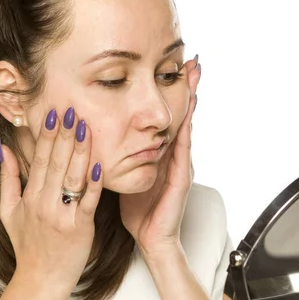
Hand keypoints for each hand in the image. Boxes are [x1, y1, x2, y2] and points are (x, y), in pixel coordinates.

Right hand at [0, 107, 102, 292]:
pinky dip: (93, 182)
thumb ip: (7, 178)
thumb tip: (3, 147)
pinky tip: (99, 163)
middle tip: (73, 110)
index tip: (54, 113)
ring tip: (86, 127)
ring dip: (80, 150)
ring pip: (72, 176)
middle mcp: (44, 203)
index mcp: (28, 197)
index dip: (46, 135)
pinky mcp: (80, 227)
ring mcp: (62, 215)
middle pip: (56, 162)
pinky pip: (88, 200)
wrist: (41, 280)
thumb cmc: (27, 245)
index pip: (39, 159)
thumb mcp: (7, 212)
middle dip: (65, 135)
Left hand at [119, 57, 200, 257]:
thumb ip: (123, 156)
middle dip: (187, 88)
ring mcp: (180, 165)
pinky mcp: (181, 179)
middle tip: (192, 62)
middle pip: (181, 115)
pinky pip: (183, 152)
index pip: (168, 116)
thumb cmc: (139, 210)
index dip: (171, 93)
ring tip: (195, 78)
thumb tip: (103, 137)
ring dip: (191, 103)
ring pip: (186, 126)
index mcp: (161, 154)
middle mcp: (174, 155)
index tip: (172, 66)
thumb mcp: (129, 175)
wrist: (151, 238)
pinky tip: (187, 117)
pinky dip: (186, 133)